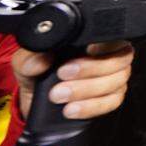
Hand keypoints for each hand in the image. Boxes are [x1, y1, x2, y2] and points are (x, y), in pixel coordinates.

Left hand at [12, 41, 133, 119]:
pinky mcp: (111, 99)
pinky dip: (91, 107)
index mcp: (93, 40)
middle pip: (119, 60)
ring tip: (60, 95)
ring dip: (87, 90)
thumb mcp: (25, 61)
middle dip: (90, 69)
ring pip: (116, 82)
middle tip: (62, 75)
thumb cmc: (37, 73)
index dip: (106, 44)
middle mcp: (109, 57)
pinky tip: (72, 109)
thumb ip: (29, 57)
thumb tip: (40, 60)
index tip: (88, 50)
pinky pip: (111, 103)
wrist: (35, 101)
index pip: (115, 37)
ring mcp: (113, 79)